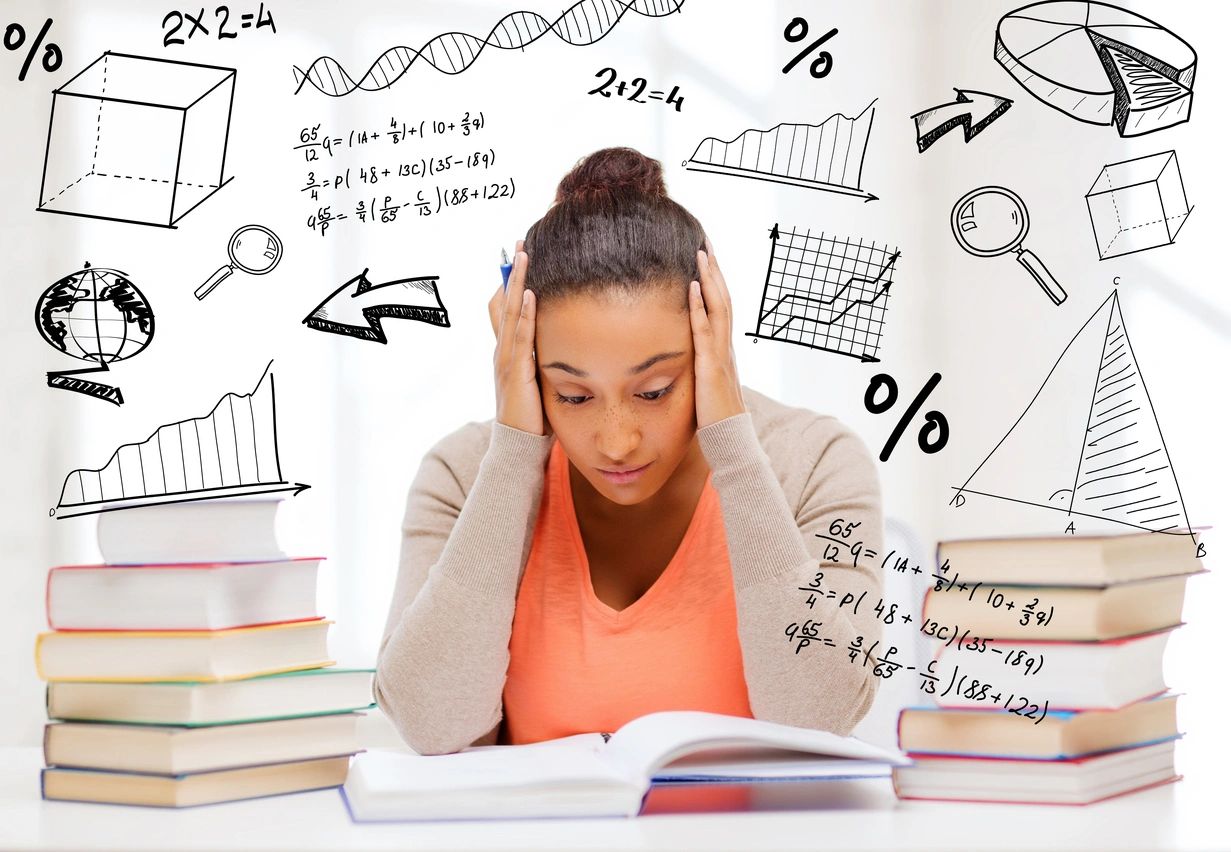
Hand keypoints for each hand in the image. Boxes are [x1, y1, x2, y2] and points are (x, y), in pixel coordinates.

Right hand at [488, 240, 548, 435]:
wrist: (519, 446)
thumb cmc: (534, 416)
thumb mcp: (539, 380)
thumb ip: (545, 359)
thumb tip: (564, 341)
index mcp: (507, 352)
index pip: (503, 307)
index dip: (511, 281)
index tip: (521, 255)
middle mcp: (502, 351)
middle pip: (502, 301)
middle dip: (512, 271)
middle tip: (520, 242)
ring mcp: (506, 360)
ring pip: (508, 312)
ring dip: (516, 282)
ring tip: (523, 255)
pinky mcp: (516, 372)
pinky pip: (519, 337)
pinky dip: (523, 313)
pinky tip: (529, 293)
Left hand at [688, 243, 745, 427]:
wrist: (730, 442)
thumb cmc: (714, 419)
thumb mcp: (703, 385)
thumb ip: (696, 368)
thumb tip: (683, 358)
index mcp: (723, 349)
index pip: (720, 307)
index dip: (714, 281)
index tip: (705, 255)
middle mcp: (726, 347)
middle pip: (723, 299)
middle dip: (714, 269)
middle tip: (705, 240)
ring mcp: (721, 355)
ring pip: (719, 308)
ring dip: (710, 279)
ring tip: (701, 251)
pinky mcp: (712, 367)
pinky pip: (705, 331)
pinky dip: (700, 307)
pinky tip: (693, 286)